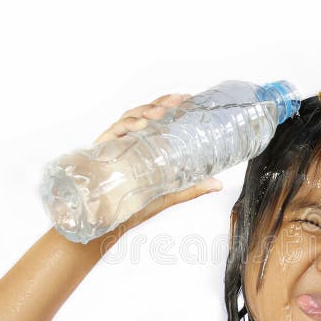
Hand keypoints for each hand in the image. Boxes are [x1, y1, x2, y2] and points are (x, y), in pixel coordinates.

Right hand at [93, 93, 222, 235]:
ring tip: (159, 112)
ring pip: (129, 119)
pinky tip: (138, 126)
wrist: (106, 222)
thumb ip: (191, 188)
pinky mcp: (102, 151)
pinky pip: (112, 134)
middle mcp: (130, 141)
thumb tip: (218, 184)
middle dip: (160, 104)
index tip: (186, 99)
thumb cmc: (134, 206)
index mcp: (145, 145)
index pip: (157, 119)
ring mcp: (115, 144)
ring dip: (144, 112)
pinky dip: (125, 127)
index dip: (170, 105)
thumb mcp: (167, 194)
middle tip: (177, 101)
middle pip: (144, 114)